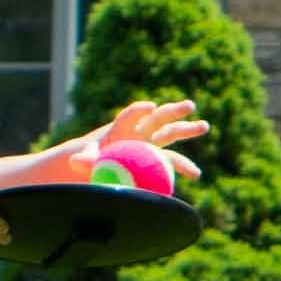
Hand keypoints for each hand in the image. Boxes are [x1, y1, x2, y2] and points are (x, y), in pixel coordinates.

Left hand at [58, 96, 212, 186]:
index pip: (129, 116)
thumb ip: (83, 158)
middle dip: (174, 111)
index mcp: (120, 128)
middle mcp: (138, 131)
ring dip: (187, 130)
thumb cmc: (88, 158)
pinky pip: (172, 160)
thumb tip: (75, 159)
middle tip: (189, 106)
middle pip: (157, 118)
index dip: (138, 111)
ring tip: (204, 126)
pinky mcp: (156, 157)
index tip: (150, 107)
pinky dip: (183, 166)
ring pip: (170, 134)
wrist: (97, 165)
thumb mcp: (83, 159)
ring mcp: (150, 144)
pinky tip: (195, 174)